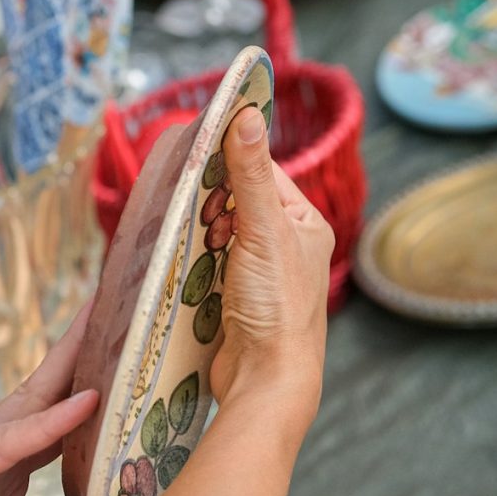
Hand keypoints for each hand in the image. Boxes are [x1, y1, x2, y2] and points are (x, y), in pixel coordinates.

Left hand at [0, 303, 104, 495]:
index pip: (2, 442)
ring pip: (33, 403)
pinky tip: (99, 384)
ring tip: (106, 328)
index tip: (88, 400)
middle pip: (21, 398)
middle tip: (100, 307)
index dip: (48, 425)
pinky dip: (69, 404)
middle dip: (64, 354)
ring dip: (71, 368)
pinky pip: (40, 425)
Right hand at [206, 107, 330, 415]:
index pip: (263, 172)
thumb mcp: (262, 230)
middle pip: (238, 201)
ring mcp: (261, 274)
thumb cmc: (276, 308)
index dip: (231, 162)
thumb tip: (246, 114)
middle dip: (213, 203)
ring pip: (220, 233)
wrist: (266, 381)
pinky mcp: (236, 298)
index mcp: (306, 225)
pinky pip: (208, 264)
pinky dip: (195, 259)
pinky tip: (190, 266)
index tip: (199, 157)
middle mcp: (287, 246)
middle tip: (204, 217)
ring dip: (202, 233)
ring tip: (202, 245)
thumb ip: (251, 173)